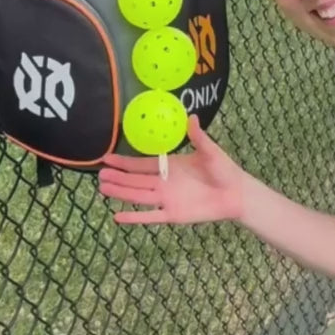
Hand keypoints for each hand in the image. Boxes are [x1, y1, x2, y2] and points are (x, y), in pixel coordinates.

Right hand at [98, 115, 245, 224]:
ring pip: (137, 197)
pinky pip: (150, 217)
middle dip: (117, 177)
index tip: (107, 157)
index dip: (124, 162)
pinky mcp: (173, 215)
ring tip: (102, 189)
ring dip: (121, 193)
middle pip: (135, 180)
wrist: (236, 193)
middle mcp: (164, 182)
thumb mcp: (210, 150)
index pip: (141, 164)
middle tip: (98, 174)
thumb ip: (198, 136)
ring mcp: (167, 199)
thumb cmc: (224, 170)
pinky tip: (117, 217)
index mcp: (170, 166)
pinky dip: (134, 217)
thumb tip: (191, 116)